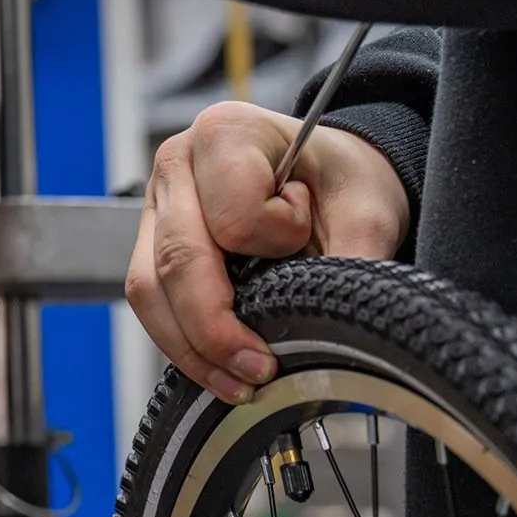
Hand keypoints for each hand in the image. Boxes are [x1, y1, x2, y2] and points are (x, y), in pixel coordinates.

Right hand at [126, 102, 408, 402]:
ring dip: (191, 347)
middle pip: (177, 261)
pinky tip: (217, 367)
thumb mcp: (368, 210)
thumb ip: (355, 263)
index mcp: (226, 133)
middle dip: (216, 329)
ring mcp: (156, 203)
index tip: (308, 238)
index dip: (277, 244)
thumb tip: (343, 333)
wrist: (329, 174)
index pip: (234, 217)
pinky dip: (182, 342)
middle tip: (260, 372)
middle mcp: (176, 162)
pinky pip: (150, 299)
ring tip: (238, 383)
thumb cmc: (343, 180)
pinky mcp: (152, 241)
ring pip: (148, 289)